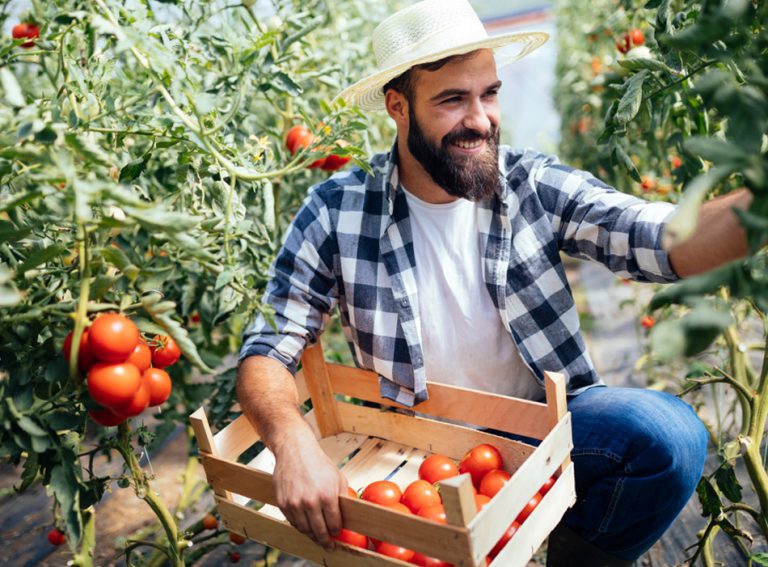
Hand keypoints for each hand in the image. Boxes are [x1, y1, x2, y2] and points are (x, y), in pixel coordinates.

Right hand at [272, 431, 347, 550]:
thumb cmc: (318, 463)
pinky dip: (300, 526)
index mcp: (327, 495)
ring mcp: (295, 503)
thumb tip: (347, 514)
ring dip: (311, 535)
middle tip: (328, 545)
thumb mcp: (337, 477)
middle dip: (325, 540)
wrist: (295, 450)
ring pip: (304, 529)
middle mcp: (310, 501)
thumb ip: (342, 497)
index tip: (336, 534)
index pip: (334, 524)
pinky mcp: (283, 502)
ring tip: (317, 536)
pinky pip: (292, 521)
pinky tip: (305, 525)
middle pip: (319, 531)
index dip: (336, 531)